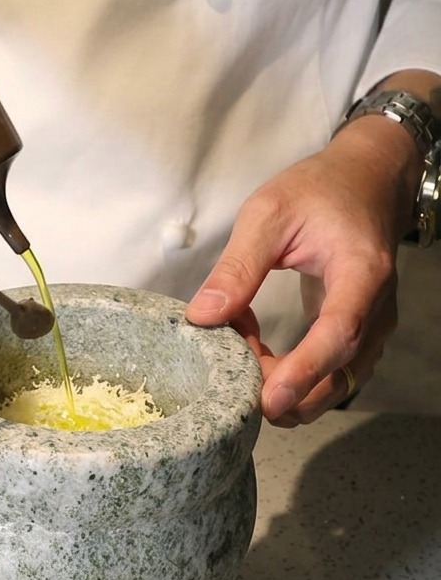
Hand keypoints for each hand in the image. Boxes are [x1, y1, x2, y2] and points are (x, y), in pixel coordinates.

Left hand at [185, 113, 419, 426]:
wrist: (367, 179)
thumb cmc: (318, 190)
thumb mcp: (268, 214)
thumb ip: (237, 267)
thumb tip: (202, 317)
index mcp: (361, 272)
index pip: (339, 333)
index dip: (305, 371)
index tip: (270, 400)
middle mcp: (377, 308)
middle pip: (340, 375)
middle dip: (288, 393)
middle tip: (236, 382)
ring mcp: (372, 326)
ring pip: (336, 384)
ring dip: (288, 388)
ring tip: (244, 356)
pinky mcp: (359, 335)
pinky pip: (331, 374)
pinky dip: (295, 377)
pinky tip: (260, 352)